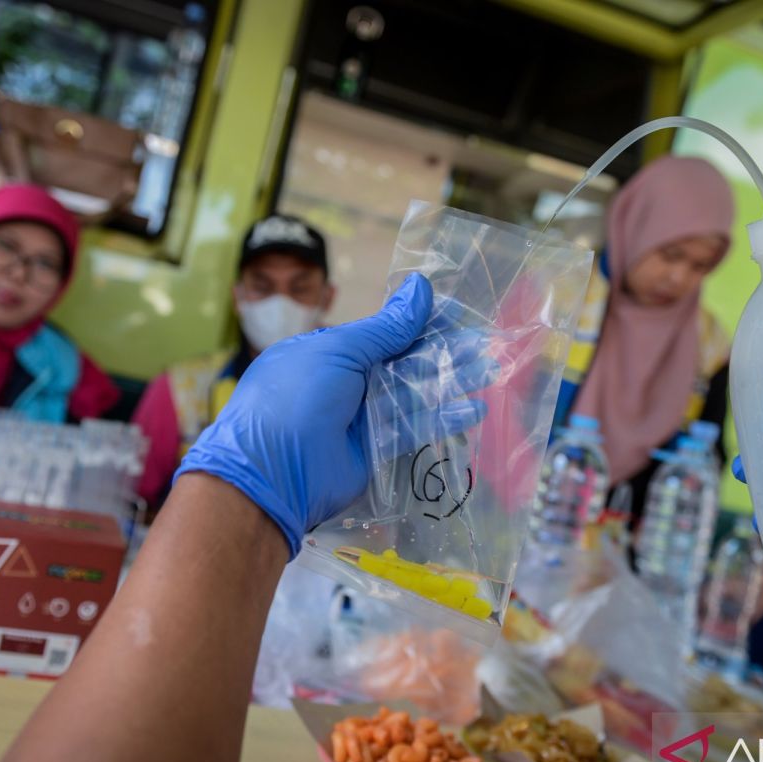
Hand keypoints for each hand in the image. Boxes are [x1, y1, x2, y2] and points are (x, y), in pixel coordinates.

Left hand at [177, 274, 488, 556]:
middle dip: (444, 351)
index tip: (458, 313)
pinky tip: (474, 409)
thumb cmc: (296, 397)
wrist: (271, 473)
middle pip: (405, 362)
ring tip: (491, 368)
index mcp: (331, 351)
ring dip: (451, 382)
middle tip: (486, 340)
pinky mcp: (376, 450)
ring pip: (415, 394)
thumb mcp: (338, 351)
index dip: (421, 322)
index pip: (385, 331)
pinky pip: (413, 429)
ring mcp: (363, 417)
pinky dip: (442, 419)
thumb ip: (386, 328)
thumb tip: (421, 287)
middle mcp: (348, 382)